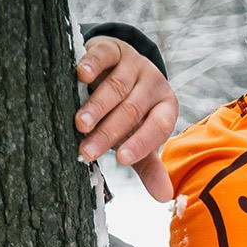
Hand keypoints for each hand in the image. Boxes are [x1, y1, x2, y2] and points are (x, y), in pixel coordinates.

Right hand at [75, 36, 177, 200]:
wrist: (120, 72)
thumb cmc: (130, 116)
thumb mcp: (140, 140)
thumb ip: (150, 168)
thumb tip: (165, 198)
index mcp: (166, 108)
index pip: (157, 127)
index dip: (140, 143)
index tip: (120, 159)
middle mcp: (154, 84)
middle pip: (132, 110)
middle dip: (108, 133)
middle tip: (87, 151)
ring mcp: (134, 64)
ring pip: (116, 86)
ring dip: (97, 107)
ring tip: (80, 124)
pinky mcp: (113, 48)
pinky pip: (104, 55)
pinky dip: (92, 65)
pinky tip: (80, 76)